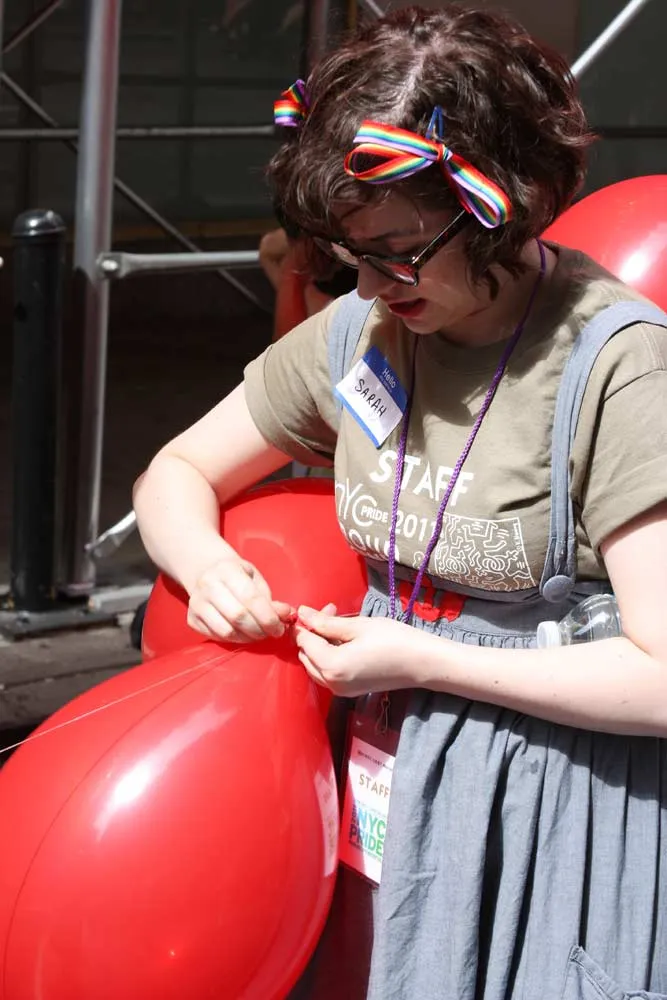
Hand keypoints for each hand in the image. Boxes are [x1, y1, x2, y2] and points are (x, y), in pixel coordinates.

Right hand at [187, 556, 294, 642]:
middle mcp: (208, 585)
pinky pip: (217, 637)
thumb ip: (270, 599)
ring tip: (258, 634)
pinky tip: (243, 633)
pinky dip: (235, 640)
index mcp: (227, 570)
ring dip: (248, 638)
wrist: (206, 571)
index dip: (268, 617)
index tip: (280, 628)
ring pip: (227, 631)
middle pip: (238, 617)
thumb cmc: (237, 576)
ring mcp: (197, 603)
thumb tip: (286, 615)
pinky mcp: (192, 619)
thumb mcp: (255, 579)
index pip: (250, 599)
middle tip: (271, 633)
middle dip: (260, 630)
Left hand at [294, 606, 430, 696]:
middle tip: (332, 611)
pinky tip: (344, 640)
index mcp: (332, 666)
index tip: (320, 608)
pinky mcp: (349, 691)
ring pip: (315, 665)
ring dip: (320, 644)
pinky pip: (327, 672)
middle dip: (313, 633)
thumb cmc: (394, 640)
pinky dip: (328, 656)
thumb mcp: (358, 626)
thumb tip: (302, 613)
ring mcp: (340, 690)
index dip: (307, 623)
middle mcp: (331, 683)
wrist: (422, 663)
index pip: (304, 642)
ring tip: (339, 624)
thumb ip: (326, 622)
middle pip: (306, 655)